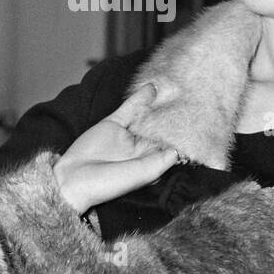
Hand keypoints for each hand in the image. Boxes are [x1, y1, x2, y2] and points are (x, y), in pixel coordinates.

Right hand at [52, 85, 181, 214]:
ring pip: (146, 117)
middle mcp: (140, 150)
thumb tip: (178, 150)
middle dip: (174, 120)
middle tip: (194, 104)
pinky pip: (129, 109)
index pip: (171, 148)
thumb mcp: (139, 175)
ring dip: (158, 106)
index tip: (201, 127)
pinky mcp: (113, 124)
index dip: (184, 138)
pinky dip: (140, 98)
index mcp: (149, 165)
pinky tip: (151, 88)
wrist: (72, 179)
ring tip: (175, 90)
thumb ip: (159, 162)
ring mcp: (127, 136)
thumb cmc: (106, 185)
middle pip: (160, 131)